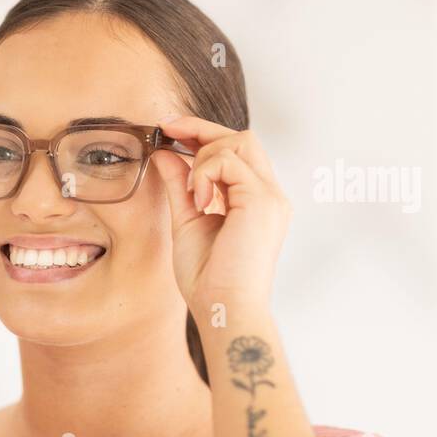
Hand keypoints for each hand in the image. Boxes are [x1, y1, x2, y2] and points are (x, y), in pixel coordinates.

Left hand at [150, 116, 291, 316]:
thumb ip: (180, 187)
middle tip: (167, 130)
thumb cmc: (208, 278)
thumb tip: (166, 155)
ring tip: (192, 193)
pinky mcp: (263, 201)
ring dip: (204, 157)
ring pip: (239, 141)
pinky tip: (200, 202)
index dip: (204, 134)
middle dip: (202, 129)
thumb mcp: (187, 222)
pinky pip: (230, 161)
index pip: (237, 150)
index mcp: (255, 201)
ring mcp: (270, 196)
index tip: (170, 129)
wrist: (223, 308)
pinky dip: (206, 173)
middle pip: (243, 137)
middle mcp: (269, 195)